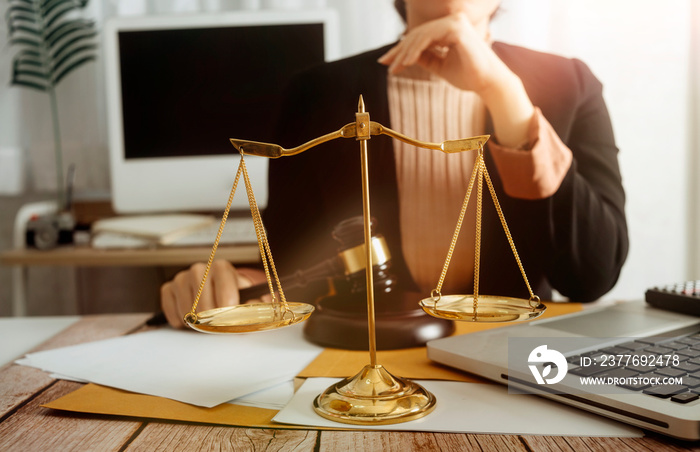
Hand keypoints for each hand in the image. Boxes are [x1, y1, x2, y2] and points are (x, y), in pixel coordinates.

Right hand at [160, 260, 261, 328]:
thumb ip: (256, 303)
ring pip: (187, 307)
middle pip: (203, 298)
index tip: (230, 313)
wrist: (217, 296)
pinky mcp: (169, 288)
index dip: (227, 298)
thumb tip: (259, 307)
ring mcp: (182, 278)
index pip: (223, 278)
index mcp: (222, 268)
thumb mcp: (249, 298)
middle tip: (219, 326)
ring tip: (207, 322)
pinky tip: (191, 320)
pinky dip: (180, 321)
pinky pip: (172, 309)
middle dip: (213, 318)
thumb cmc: (235, 297)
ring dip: (197, 321)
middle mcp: (200, 269)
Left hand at [378, 13, 534, 147]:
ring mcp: (456, 22)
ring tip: (396, 67)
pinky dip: (415, 51)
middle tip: (385, 63)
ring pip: (421, 35)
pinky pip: (428, 38)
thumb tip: (405, 55)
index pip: (421, 36)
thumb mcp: (441, 66)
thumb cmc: (469, 76)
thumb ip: (426, 58)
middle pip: (418, 34)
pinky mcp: (457, 29)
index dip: (402, 49)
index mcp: (451, 28)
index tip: (386, 61)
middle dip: (399, 50)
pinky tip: (406, 63)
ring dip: (405, 52)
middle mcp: (454, 21)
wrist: (488, 84)